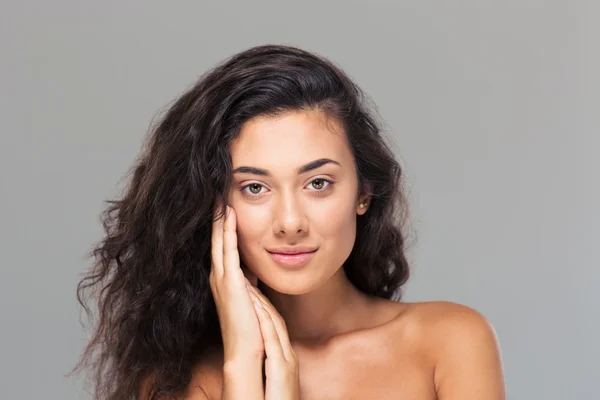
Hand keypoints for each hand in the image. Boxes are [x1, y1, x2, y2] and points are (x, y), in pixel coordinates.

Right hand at [210, 204, 263, 361]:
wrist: (246, 352)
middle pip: (216, 240)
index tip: (225, 207)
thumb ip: (250, 283)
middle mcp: (219, 277)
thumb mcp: (251, 298)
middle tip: (217, 194)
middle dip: (217, 218)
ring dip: (220, 219)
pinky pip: (228, 250)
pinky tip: (229, 215)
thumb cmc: (251, 328)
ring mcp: (222, 279)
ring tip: (220, 197)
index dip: (222, 227)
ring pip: (219, 241)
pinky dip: (227, 231)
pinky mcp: (230, 282)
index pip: (222, 247)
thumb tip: (254, 269)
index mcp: (225, 281)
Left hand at [246, 282, 300, 399]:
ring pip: (275, 326)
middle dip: (261, 298)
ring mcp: (287, 361)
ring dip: (262, 304)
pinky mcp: (283, 368)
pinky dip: (265, 322)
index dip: (262, 305)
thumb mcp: (272, 379)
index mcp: (283, 356)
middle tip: (247, 277)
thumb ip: (268, 363)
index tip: (250, 288)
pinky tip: (256, 308)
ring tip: (248, 286)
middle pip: (275, 320)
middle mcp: (287, 355)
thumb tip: (260, 353)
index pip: (273, 326)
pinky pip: (274, 341)